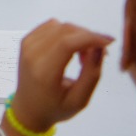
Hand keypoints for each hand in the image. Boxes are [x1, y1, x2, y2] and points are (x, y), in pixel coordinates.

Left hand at [8, 20, 112, 135]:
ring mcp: (26, 44)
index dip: (91, 38)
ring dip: (78, 35)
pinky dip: (66, 33)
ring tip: (83, 57)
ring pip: (60, 26)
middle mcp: (32, 54)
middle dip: (88, 37)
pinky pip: (52, 26)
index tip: (109, 42)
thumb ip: (92, 74)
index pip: (67, 43)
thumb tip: (100, 47)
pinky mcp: (26, 40)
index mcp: (44, 72)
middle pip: (66, 31)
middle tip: (99, 55)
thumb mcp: (79, 100)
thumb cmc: (55, 109)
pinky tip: (70, 50)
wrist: (27, 110)